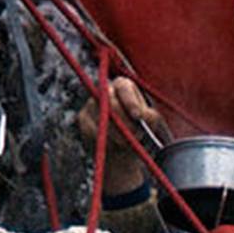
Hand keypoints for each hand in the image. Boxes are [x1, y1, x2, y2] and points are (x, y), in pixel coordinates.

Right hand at [76, 77, 164, 195]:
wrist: (123, 147)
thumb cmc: (140, 128)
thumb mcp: (150, 123)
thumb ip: (149, 117)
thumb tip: (142, 116)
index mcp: (123, 85)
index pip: (124, 87)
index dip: (131, 101)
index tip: (138, 116)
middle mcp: (105, 90)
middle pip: (110, 101)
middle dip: (123, 119)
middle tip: (135, 134)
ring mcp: (92, 102)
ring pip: (100, 116)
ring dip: (115, 133)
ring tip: (127, 142)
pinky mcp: (83, 117)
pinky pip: (91, 129)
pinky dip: (104, 139)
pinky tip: (113, 145)